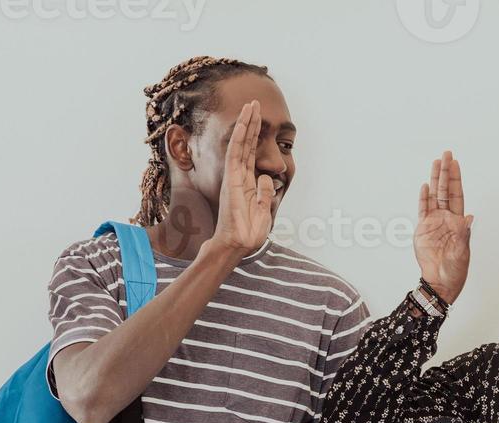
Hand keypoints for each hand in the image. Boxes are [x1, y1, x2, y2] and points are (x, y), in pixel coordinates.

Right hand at [211, 100, 275, 256]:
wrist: (238, 244)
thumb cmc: (248, 232)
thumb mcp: (264, 210)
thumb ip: (265, 193)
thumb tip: (266, 178)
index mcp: (248, 182)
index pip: (251, 153)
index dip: (255, 135)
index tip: (259, 118)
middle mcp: (239, 176)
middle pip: (246, 144)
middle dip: (251, 123)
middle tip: (254, 103)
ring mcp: (234, 176)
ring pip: (240, 144)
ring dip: (246, 124)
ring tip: (251, 105)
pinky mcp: (232, 179)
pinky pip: (235, 154)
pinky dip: (240, 137)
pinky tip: (244, 122)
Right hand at [413, 150, 472, 305]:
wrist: (440, 282)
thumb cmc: (455, 270)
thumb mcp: (462, 252)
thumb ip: (463, 234)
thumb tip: (469, 218)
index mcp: (458, 221)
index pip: (456, 194)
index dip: (456, 179)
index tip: (455, 163)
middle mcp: (446, 218)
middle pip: (445, 190)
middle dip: (446, 172)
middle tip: (446, 154)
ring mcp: (434, 222)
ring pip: (434, 196)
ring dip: (434, 180)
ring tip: (435, 163)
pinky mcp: (423, 230)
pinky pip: (422, 210)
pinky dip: (423, 198)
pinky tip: (425, 187)